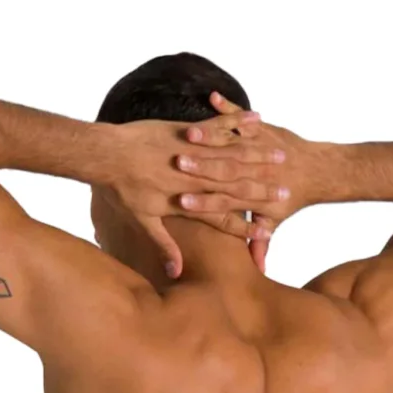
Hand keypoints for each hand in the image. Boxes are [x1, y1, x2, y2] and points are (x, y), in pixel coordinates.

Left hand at [103, 107, 291, 276]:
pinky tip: (258, 119)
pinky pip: (218, 125)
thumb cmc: (121, 189)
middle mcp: (193, 179)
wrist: (105, 154)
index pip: (222, 218)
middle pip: (234, 187)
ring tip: (281, 157)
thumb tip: (176, 273)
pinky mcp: (185, 130)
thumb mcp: (141, 222)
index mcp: (185, 202)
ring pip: (232, 155)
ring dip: (259, 156)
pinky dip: (239, 121)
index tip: (266, 232)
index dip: (244, 227)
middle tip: (286, 192)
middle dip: (262, 190)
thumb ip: (163, 246)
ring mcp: (191, 152)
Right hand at [176, 91, 314, 272]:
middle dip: (198, 166)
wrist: (319, 170)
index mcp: (248, 193)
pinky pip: (239, 116)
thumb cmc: (292, 197)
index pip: (221, 200)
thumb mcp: (274, 221)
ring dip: (208, 136)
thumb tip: (257, 269)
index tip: (182, 201)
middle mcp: (249, 169)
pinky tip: (212, 97)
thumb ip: (259, 244)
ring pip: (228, 141)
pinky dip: (228, 106)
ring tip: (188, 133)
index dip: (201, 201)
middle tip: (177, 162)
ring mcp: (256, 145)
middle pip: (220, 168)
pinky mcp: (261, 128)